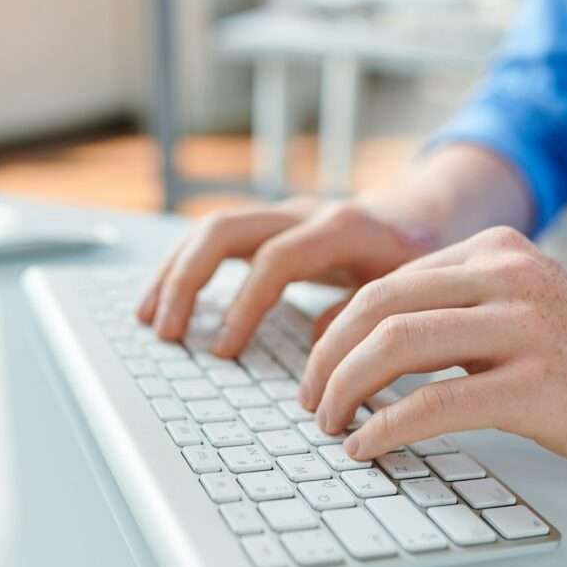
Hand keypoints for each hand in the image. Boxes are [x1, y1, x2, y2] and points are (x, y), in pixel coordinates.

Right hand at [137, 198, 436, 356]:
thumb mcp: (406, 288)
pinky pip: (216, 239)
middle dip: (188, 281)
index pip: (275, 260)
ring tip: (147, 318)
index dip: (244, 305)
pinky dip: (185, 266)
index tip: (222, 352)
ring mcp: (282, 217)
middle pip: (226, 230)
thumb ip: (365, 314)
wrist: (420, 214)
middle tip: (166, 334)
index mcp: (341, 228)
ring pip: (212, 229)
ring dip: (174, 272)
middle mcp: (303, 214)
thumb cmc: (415, 257)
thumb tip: (319, 353)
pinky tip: (165, 299)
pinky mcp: (270, 227)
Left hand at [299, 226, 566, 484]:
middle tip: (309, 399)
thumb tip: (375, 344)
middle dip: (326, 357)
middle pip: (376, 306)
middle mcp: (506, 275)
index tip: (317, 366)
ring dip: (343, 390)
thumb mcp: (528, 307)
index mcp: (497, 250)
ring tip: (326, 425)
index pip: (387, 281)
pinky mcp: (537, 385)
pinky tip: (365, 448)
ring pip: (394, 346)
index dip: (336, 328)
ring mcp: (524, 327)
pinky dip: (385, 428)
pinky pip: (434, 403)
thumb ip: (461, 310)